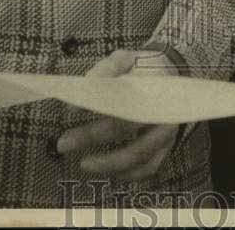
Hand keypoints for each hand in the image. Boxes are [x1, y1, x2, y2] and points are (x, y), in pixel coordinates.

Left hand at [56, 49, 179, 179]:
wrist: (171, 74)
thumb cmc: (142, 68)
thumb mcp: (124, 59)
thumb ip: (105, 70)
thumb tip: (81, 89)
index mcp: (151, 85)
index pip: (122, 97)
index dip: (96, 106)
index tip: (69, 112)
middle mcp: (162, 110)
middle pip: (126, 127)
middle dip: (91, 137)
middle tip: (63, 143)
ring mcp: (167, 131)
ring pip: (141, 155)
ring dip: (110, 164)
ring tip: (84, 164)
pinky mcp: (167, 146)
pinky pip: (150, 167)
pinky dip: (129, 174)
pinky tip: (109, 173)